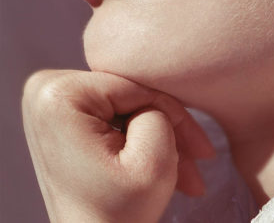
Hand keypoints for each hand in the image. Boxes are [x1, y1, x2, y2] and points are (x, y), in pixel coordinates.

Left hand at [22, 70, 214, 222]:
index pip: (137, 88)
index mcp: (59, 96)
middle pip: (132, 95)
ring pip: (130, 106)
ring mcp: (51, 103)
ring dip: (162, 137)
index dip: (175, 116)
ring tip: (188, 173)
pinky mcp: (62, 117)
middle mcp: (46, 90)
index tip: (204, 152)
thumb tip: (157, 99)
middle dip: (170, 129)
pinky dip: (142, 138)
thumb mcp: (154, 159)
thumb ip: (161, 110)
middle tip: (200, 160)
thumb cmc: (118, 218)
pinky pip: (117, 114)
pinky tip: (167, 163)